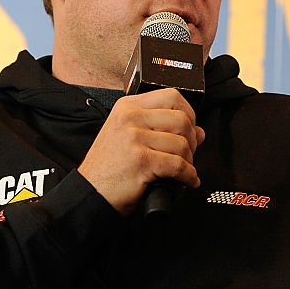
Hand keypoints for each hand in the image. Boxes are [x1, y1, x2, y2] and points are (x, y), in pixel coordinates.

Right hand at [78, 89, 204, 215]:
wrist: (90, 192)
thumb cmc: (110, 168)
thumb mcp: (131, 139)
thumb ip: (163, 130)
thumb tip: (199, 132)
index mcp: (128, 107)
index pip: (172, 96)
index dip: (189, 114)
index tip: (189, 131)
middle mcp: (130, 118)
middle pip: (182, 119)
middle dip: (192, 141)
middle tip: (187, 155)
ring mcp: (134, 137)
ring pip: (182, 144)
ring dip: (189, 162)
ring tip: (182, 171)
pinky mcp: (141, 160)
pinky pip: (178, 165)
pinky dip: (188, 176)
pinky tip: (186, 181)